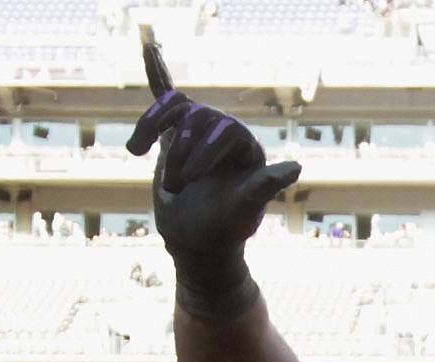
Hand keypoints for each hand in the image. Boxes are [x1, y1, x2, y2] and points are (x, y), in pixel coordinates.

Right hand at [127, 40, 299, 308]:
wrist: (196, 239)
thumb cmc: (224, 228)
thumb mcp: (243, 209)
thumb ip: (265, 186)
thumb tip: (297, 167)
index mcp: (247, 147)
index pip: (226, 129)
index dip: (205, 151)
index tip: (189, 181)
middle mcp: (225, 133)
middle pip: (196, 118)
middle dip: (179, 153)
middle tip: (175, 187)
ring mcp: (199, 131)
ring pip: (173, 108)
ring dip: (152, 128)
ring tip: (137, 153)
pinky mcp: (174, 133)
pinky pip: (167, 98)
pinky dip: (157, 75)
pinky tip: (149, 50)